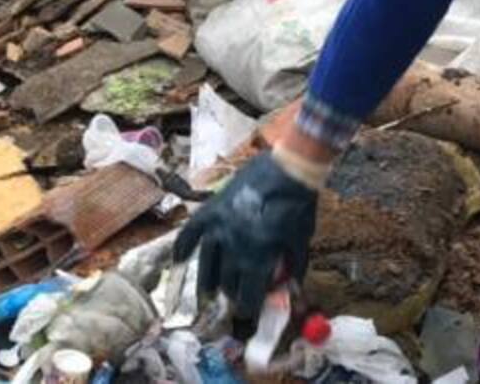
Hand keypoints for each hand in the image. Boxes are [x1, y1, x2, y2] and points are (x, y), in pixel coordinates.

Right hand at [172, 150, 318, 318]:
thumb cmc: (299, 205)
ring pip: (207, 263)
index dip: (248, 306)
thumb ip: (293, 266)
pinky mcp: (211, 209)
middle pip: (227, 280)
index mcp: (258, 256)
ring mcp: (219, 226)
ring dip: (207, 281)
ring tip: (207, 292)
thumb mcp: (302, 240)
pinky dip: (182, 247)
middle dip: (231, 292)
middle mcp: (233, 245)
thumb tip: (289, 287)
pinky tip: (177, 260)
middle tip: (232, 297)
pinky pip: (190, 232)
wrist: (289, 168)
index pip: (248, 293)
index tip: (248, 312)